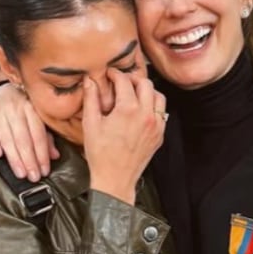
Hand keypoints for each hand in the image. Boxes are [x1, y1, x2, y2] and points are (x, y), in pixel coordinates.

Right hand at [0, 81, 56, 182]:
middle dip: (29, 160)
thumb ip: (47, 137)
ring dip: (14, 158)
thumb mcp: (39, 118)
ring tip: (21, 174)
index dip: (42, 155)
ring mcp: (0, 112)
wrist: (4, 92)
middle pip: (23, 139)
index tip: (44, 171)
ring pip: (7, 138)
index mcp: (33, 109)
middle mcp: (16, 110)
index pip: (38, 135)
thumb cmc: (26, 110)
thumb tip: (55, 156)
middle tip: (33, 177)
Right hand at [81, 71, 165, 204]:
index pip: (125, 81)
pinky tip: (141, 110)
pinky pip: (162, 113)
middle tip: (122, 82)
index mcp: (128, 110)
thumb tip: (89, 82)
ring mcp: (156, 126)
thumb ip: (91, 99)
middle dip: (133, 79)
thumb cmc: (101, 155)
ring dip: (147, 91)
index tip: (110, 74)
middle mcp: (146, 116)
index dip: (115, 74)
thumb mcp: (91, 124)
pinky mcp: (160, 135)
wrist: (115, 179)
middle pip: (146, 84)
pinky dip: (153, 106)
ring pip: (159, 97)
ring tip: (133, 93)